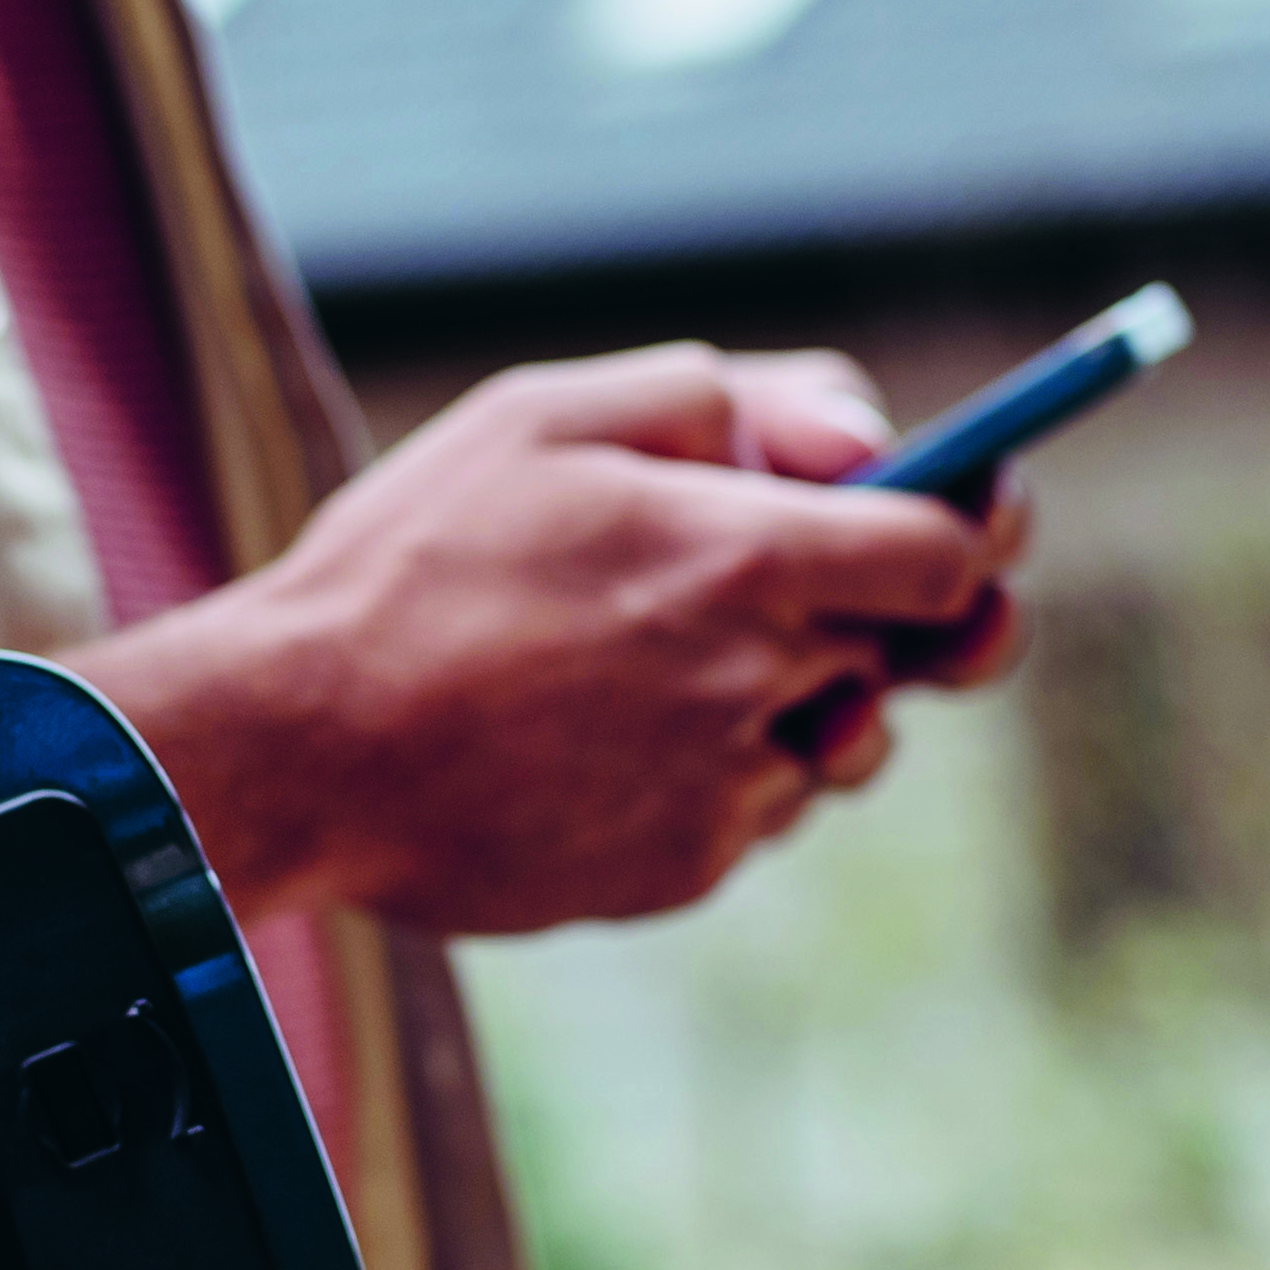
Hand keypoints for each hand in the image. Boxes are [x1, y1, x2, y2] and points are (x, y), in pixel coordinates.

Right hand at [76, 344, 1027, 935]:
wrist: (292, 749)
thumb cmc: (410, 562)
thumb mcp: (547, 415)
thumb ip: (725, 397)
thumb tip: (865, 435)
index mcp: (743, 555)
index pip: (954, 550)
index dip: (977, 524)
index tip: (974, 508)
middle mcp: (759, 681)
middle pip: (912, 651)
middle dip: (882, 609)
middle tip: (814, 582)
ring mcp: (724, 792)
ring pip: (837, 740)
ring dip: (797, 696)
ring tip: (659, 659)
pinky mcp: (679, 872)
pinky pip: (751, 811)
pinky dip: (709, 771)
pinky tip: (597, 738)